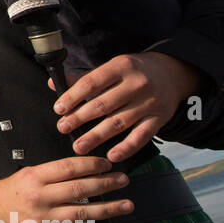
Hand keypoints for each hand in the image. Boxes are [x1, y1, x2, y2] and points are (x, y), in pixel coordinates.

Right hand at [0, 156, 130, 222]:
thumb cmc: (16, 188)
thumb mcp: (31, 171)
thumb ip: (56, 171)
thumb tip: (89, 169)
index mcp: (36, 176)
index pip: (69, 168)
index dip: (92, 165)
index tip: (108, 164)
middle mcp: (41, 197)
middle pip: (79, 189)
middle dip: (105, 184)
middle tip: (123, 179)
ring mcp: (45, 218)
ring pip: (81, 213)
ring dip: (107, 209)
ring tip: (127, 204)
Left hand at [49, 52, 202, 162]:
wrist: (171, 74)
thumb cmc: (133, 72)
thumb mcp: (112, 68)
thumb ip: (83, 78)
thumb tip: (52, 84)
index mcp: (121, 67)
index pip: (92, 83)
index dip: (73, 97)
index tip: (59, 109)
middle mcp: (136, 84)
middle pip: (103, 105)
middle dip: (80, 118)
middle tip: (63, 128)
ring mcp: (149, 103)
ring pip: (119, 122)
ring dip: (96, 136)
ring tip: (78, 146)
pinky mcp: (159, 119)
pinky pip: (141, 136)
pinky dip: (126, 148)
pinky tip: (112, 156)